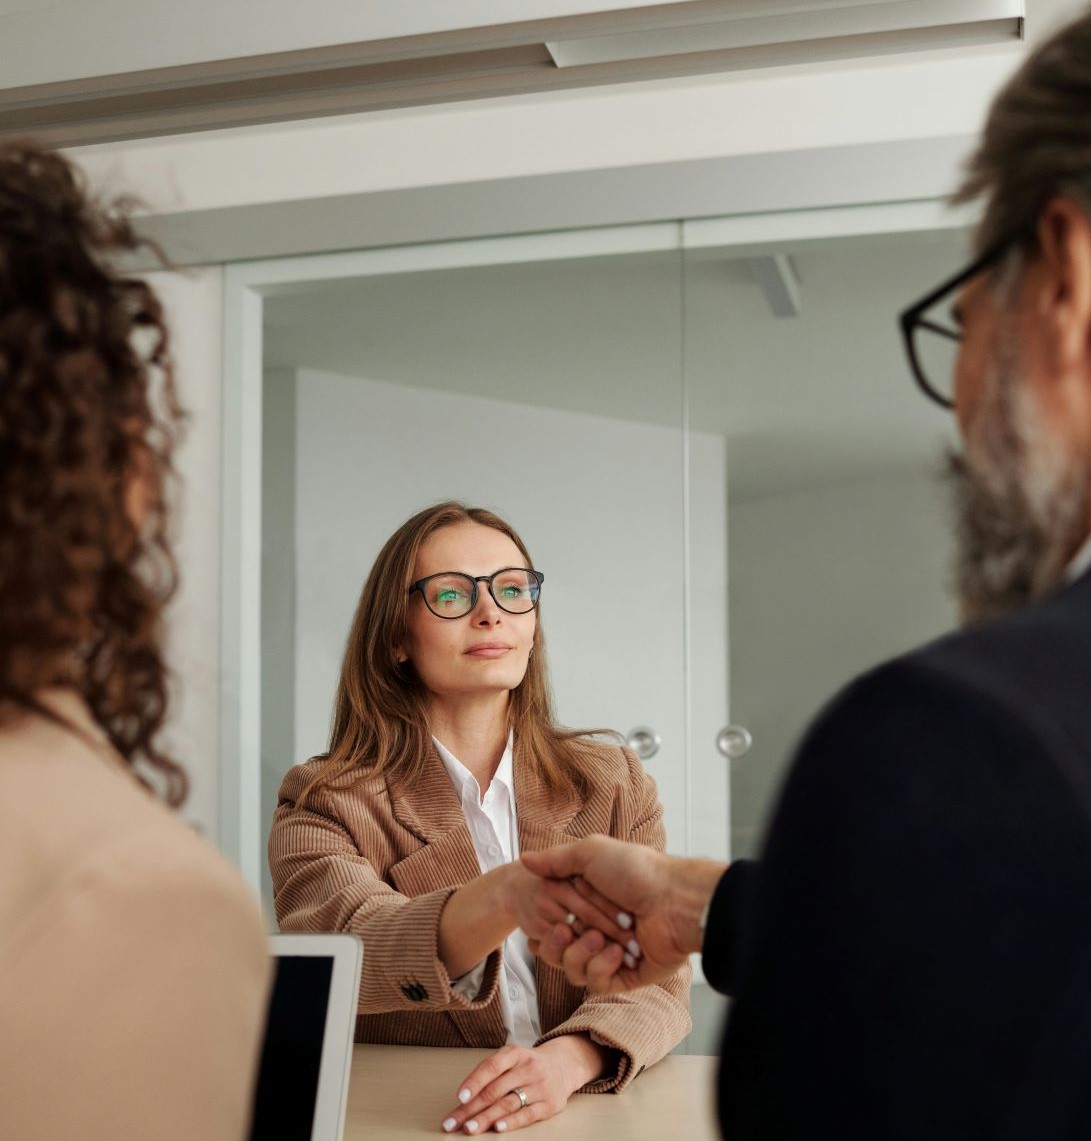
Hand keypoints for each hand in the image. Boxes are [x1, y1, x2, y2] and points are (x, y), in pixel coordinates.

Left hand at [440, 1037, 606, 1133]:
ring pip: (508, 1103)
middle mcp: (527, 1068)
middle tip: (454, 1122)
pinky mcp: (550, 1104)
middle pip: (495, 1090)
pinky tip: (498, 1128)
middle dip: (471, 1108)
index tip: (459, 1097)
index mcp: (515, 1053)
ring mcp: (539, 1086)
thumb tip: (464, 1099)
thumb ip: (491, 1073)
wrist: (564, 1065)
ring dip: (486, 1118)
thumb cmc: (528, 1065)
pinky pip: (528, 1114)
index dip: (474, 1082)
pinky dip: (511, 1122)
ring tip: (470, 1128)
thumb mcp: (511, 1059)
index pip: (491, 1066)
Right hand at [521, 836, 724, 992]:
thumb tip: (525, 859)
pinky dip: (601, 968)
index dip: (545, 928)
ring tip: (599, 938)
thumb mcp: (591, 853)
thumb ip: (555, 860)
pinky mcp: (626, 976)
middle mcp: (599, 929)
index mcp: (591, 904)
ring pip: (574, 970)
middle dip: (556, 943)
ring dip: (580, 955)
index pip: (555, 923)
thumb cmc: (636, 871)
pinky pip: (598, 984)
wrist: (673, 900)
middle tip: (564, 930)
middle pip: (559, 950)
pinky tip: (617, 952)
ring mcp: (612, 954)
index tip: (534, 929)